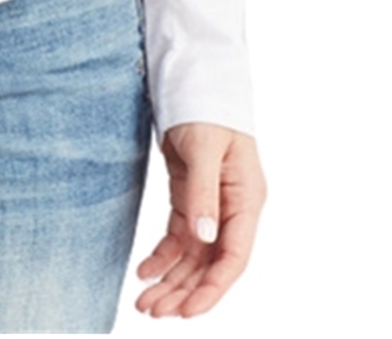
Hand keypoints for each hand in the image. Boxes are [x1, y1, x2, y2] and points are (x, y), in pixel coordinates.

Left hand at [133, 122, 264, 317]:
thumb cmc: (206, 107)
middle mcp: (232, 209)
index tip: (187, 312)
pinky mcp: (190, 198)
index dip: (212, 289)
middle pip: (211, 264)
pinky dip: (162, 256)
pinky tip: (144, 271)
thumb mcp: (205, 148)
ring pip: (193, 256)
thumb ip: (204, 194)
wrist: (192, 80)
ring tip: (145, 302)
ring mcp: (211, 206)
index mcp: (246, 200)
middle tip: (154, 310)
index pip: (234, 258)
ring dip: (172, 280)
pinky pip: (178, 237)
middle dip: (185, 291)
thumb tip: (204, 239)